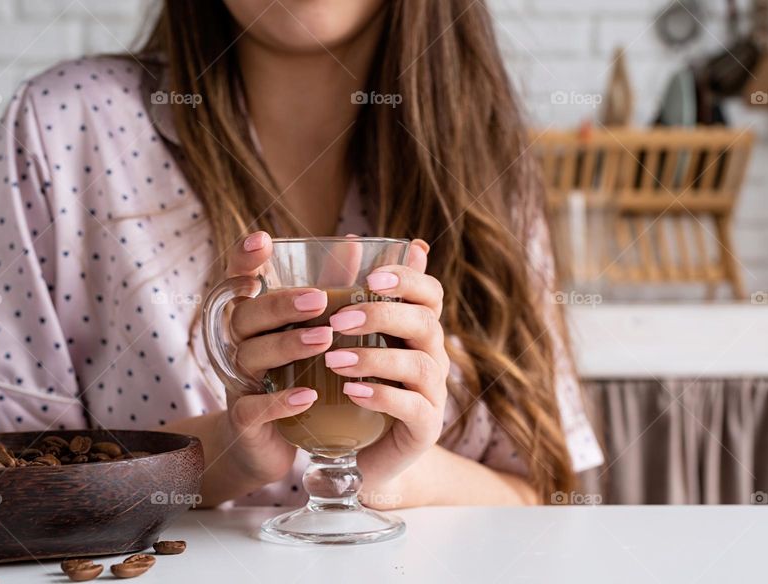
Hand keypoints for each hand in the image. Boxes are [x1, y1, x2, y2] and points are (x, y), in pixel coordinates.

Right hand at [211, 231, 333, 485]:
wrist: (270, 443)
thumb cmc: (293, 375)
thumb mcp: (310, 329)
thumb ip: (331, 286)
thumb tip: (356, 241)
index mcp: (252, 318)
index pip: (236, 280)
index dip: (244, 259)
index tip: (262, 239)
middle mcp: (238, 345)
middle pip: (245, 315)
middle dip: (281, 304)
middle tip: (319, 299)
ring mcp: (238, 382)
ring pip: (250, 356)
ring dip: (286, 346)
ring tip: (324, 339)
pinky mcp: (244, 420)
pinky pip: (254, 408)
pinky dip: (280, 402)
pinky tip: (308, 396)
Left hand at [322, 240, 448, 505]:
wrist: (361, 454)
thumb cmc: (352, 387)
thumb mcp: (348, 339)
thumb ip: (350, 293)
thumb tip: (349, 238)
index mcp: (417, 330)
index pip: (431, 293)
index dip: (408, 279)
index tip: (371, 276)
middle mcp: (433, 357)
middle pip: (426, 324)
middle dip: (383, 316)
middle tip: (338, 319)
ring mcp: (434, 395)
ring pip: (420, 367)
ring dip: (376, 359)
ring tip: (334, 359)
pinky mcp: (425, 428)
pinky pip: (413, 408)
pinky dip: (382, 397)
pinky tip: (351, 392)